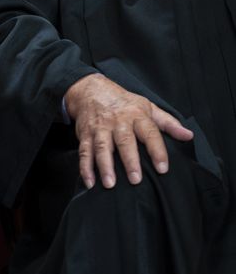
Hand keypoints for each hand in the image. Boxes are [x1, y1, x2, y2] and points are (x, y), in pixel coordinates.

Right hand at [65, 73, 192, 188]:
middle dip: (129, 161)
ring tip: (110, 184)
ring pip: (102, 147)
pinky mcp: (85, 134)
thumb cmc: (124, 102)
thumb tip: (188, 136)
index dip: (157, 150)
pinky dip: (85, 167)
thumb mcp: (148, 107)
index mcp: (136, 115)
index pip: (150, 133)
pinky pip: (84, 151)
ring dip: (104, 166)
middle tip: (135, 179)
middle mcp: (118, 122)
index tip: (162, 168)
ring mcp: (100, 128)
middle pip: (124, 141)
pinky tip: (90, 181)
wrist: (91, 90)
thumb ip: (168, 123)